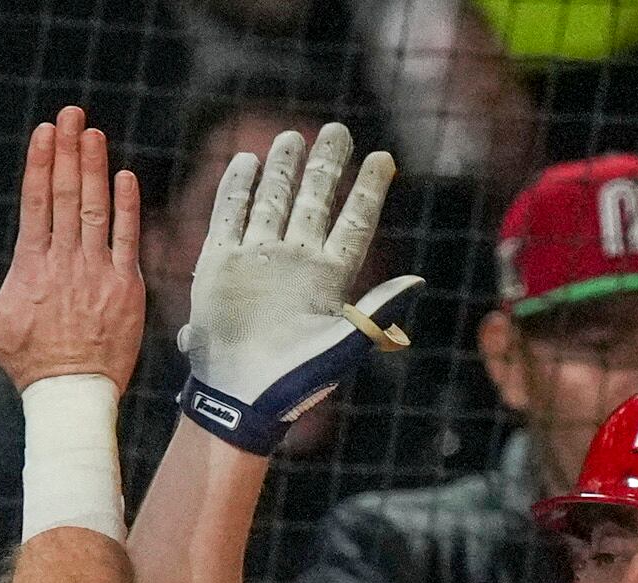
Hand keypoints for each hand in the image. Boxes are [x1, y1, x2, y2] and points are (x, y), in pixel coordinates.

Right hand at [0, 107, 145, 392]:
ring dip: (95, 168)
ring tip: (93, 134)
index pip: (36, 203)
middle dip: (68, 151)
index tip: (44, 132)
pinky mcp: (126, 286)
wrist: (71, 394)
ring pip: (97, 210)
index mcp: (30, 266)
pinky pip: (128, 238)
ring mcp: (97, 273)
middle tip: (71, 115)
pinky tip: (123, 176)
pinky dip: (127, 206)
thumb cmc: (25, 359)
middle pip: (67, 196)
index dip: (40, 163)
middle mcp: (64, 262)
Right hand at [176, 121, 421, 453]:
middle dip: (325, 167)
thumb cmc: (297, 380)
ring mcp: (258, 259)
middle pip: (314, 202)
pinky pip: (229, 216)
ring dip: (283, 170)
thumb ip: (377, 310)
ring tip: (292, 137)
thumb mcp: (344, 344)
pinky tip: (245, 162)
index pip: (354, 223)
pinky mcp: (221, 263)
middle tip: (337, 130)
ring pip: (273, 201)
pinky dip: (237, 189)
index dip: (368, 190)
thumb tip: (416, 281)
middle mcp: (295, 262)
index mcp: (330, 277)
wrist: (242, 396)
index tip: (383, 158)